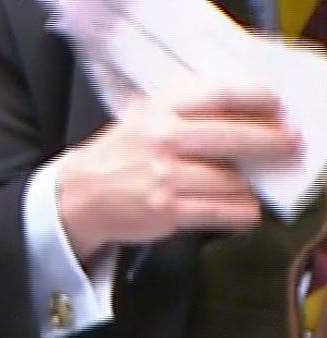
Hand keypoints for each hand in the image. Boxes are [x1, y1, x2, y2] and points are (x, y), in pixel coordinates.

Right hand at [54, 85, 298, 262]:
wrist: (77, 197)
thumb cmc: (120, 157)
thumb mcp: (147, 119)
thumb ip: (189, 112)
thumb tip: (250, 118)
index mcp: (161, 109)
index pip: (222, 95)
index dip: (259, 100)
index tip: (278, 108)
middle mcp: (165, 138)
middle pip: (236, 138)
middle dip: (271, 144)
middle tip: (289, 147)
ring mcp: (166, 176)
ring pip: (234, 181)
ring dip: (248, 188)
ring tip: (246, 190)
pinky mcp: (168, 209)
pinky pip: (223, 211)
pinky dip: (241, 213)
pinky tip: (242, 213)